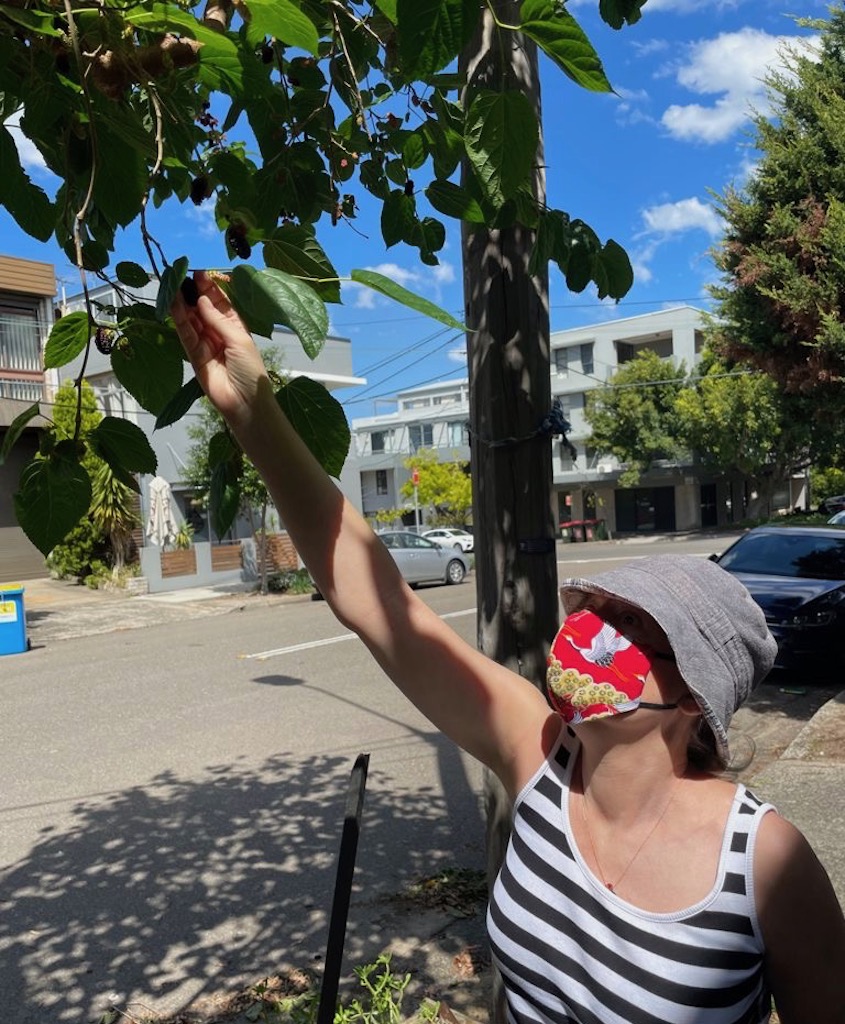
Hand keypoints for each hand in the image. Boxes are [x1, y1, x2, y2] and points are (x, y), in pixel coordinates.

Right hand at [171, 271, 269, 429]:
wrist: (245, 404)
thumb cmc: (250, 372)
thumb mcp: (239, 340)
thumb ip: (219, 320)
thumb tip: (203, 300)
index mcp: (236, 327)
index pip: (221, 303)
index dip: (210, 288)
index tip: (198, 273)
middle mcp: (219, 333)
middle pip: (204, 309)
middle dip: (194, 293)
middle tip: (181, 275)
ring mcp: (206, 344)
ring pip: (192, 320)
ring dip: (183, 304)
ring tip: (174, 286)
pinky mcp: (194, 356)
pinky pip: (186, 335)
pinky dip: (180, 320)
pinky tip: (174, 305)